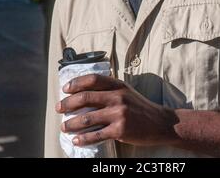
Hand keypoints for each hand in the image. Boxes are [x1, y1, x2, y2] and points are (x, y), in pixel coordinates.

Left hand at [56, 74, 177, 147]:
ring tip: (64, 126)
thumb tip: (85, 91)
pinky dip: (84, 138)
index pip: (92, 79)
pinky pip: (97, 134)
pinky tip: (76, 140)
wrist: (160, 123)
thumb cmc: (140, 107)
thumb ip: (109, 88)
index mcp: (118, 85)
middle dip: (68, 103)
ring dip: (72, 123)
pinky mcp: (120, 130)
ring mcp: (119, 113)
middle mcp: (117, 97)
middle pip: (86, 97)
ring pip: (88, 117)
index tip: (65, 89)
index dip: (76, 83)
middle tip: (59, 108)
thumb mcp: (126, 91)